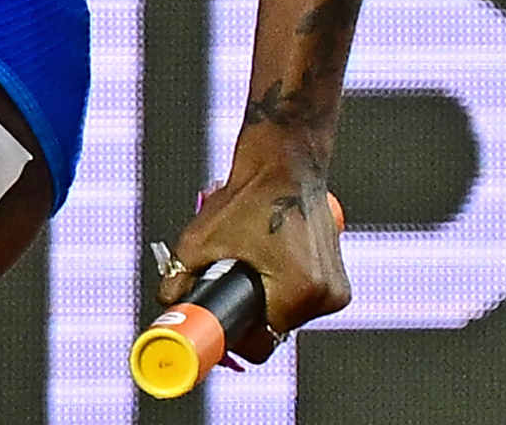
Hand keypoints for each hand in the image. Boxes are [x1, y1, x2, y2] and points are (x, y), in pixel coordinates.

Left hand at [156, 166, 346, 361]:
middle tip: (230, 284)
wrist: (285, 161)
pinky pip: (304, 301)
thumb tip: (168, 304)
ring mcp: (335, 288)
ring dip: (269, 303)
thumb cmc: (249, 195)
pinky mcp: (338, 279)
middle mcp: (325, 295)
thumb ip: (179, 278)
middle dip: (249, 314)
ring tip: (253, 267)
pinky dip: (286, 291)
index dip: (233, 335)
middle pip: (274, 330)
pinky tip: (271, 264)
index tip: (218, 315)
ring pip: (289, 317)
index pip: (261, 345)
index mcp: (299, 292)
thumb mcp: (202, 239)